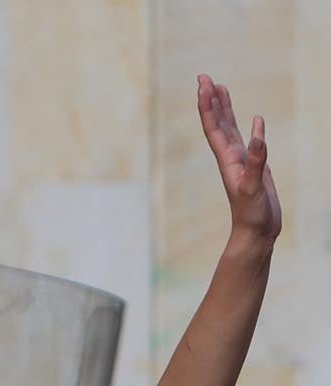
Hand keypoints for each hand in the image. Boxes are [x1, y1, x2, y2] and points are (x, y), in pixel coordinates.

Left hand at [198, 75, 280, 242]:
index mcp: (227, 160)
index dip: (208, 105)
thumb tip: (258, 135)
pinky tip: (255, 120)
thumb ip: (255, 163)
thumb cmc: (251, 214)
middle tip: (204, 77)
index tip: (204, 84)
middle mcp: (230, 157)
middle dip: (211, 100)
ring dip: (224, 109)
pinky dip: (251, 128)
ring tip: (220, 88)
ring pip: (230, 129)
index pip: (213, 127)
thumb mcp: (252, 188)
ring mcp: (241, 162)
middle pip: (218, 122)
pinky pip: (250, 142)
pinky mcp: (253, 167)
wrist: (255, 232)